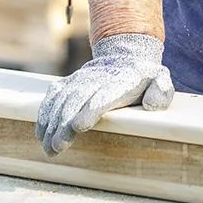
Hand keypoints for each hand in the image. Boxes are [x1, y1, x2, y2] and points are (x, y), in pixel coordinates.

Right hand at [34, 33, 173, 154]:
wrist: (126, 55)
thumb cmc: (144, 78)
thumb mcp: (160, 80)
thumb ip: (161, 91)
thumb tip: (152, 104)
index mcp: (120, 81)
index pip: (103, 95)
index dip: (90, 110)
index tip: (79, 126)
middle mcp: (96, 78)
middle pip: (77, 101)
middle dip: (65, 124)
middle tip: (58, 146)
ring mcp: (80, 79)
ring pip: (62, 100)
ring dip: (52, 124)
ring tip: (49, 147)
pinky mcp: (69, 82)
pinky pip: (53, 96)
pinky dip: (45, 114)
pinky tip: (41, 133)